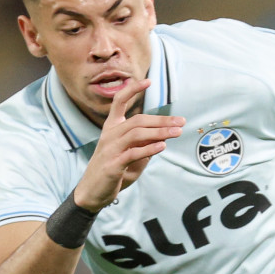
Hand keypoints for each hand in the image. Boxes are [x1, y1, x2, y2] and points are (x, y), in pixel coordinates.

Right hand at [74, 80, 184, 211]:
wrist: (92, 193)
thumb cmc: (113, 172)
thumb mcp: (131, 157)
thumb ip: (144, 145)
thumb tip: (163, 138)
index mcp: (111, 128)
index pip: (119, 102)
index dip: (132, 90)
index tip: (148, 81)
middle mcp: (109, 135)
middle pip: (138, 120)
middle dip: (162, 120)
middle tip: (181, 121)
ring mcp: (109, 149)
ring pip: (137, 134)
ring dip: (160, 132)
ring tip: (177, 132)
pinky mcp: (112, 164)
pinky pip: (133, 153)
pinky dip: (149, 149)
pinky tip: (162, 146)